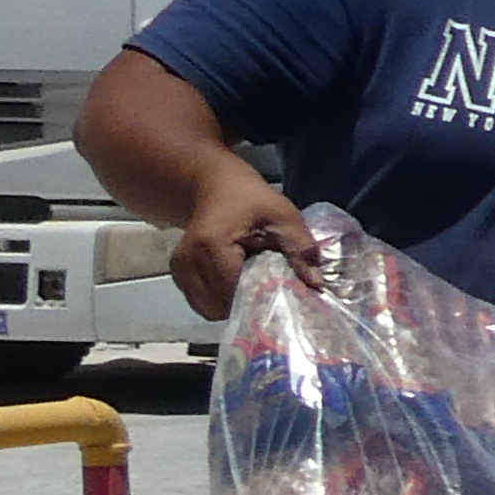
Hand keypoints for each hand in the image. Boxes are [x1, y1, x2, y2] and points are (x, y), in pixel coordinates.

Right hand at [167, 164, 318, 319]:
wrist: (215, 186)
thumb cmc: (251, 200)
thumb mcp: (284, 217)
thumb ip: (300, 248)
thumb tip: (316, 284)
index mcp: (212, 246)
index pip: (233, 292)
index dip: (259, 302)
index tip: (282, 301)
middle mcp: (188, 261)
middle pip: (219, 305)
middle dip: (247, 306)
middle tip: (269, 295)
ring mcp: (179, 269)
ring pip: (208, 308)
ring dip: (232, 305)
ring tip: (252, 287)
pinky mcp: (178, 274)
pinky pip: (200, 302)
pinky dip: (219, 301)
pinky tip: (236, 286)